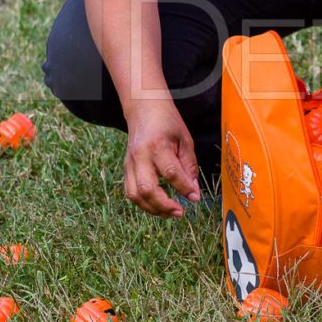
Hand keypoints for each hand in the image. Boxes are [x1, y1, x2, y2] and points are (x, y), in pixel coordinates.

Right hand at [123, 101, 199, 217]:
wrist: (144, 108)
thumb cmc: (167, 122)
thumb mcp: (185, 139)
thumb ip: (189, 165)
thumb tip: (193, 190)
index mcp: (157, 146)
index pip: (171, 173)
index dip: (184, 188)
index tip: (195, 198)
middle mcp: (140, 156)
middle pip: (148, 188)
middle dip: (164, 205)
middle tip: (180, 212)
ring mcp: (129, 163)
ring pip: (135, 195)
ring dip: (152, 209)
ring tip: (169, 213)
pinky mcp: (126, 168)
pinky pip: (130, 192)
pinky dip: (142, 203)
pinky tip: (157, 206)